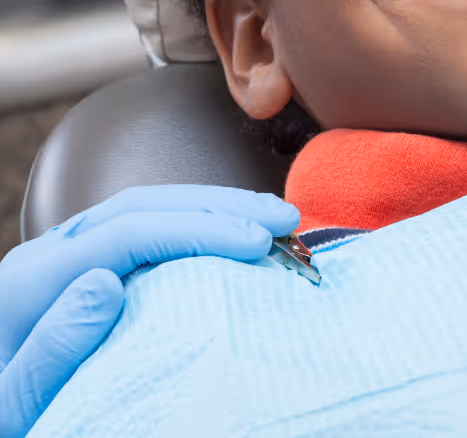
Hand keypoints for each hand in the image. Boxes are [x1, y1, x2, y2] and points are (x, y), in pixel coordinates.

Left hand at [0, 185, 298, 437]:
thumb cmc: (7, 420)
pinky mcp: (89, 262)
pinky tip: (233, 231)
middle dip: (221, 207)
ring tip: (273, 217)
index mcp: (33, 279)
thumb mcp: (16, 405)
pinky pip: (150, 225)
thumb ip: (51, 351)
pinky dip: (199, 223)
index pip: (129, 232)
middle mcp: (53, 252)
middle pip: (145, 205)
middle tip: (283, 219)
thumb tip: (104, 281)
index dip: (200, 230)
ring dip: (217, 207)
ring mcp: (72, 252)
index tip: (259, 243)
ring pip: (150, 206)